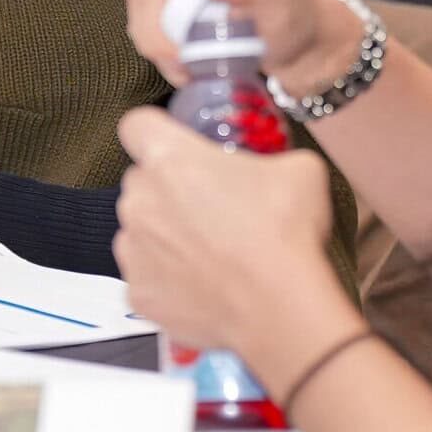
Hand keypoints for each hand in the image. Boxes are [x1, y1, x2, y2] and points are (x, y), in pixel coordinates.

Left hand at [114, 106, 340, 354]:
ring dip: (164, 233)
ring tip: (209, 250)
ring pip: (139, 229)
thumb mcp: (298, 168)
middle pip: (141, 181)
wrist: (280, 306)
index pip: (137, 125)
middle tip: (209, 205)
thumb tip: (274, 166)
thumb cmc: (283, 232)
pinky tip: (203, 283)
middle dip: (167, 189)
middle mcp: (139, 200)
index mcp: (168, 158)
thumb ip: (270, 157)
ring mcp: (133, 250)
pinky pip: (147, 275)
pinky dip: (167, 278)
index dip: (156, 132)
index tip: (176, 145)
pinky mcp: (138, 293)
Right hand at [125, 0, 362, 93]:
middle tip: (193, 70)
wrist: (298, 34)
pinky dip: (164, 49)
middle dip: (162, 45)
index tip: (188, 63)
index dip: (161, 35)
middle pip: (143, 5)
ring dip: (163, 50)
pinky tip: (189, 59)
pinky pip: (146, 25)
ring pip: (141, 19)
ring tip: (195, 67)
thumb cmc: (292, 16)